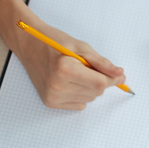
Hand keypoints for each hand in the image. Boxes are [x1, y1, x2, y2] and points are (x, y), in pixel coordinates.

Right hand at [0, 0, 125, 109]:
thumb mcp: (81, 47)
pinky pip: (79, 104)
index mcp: (65, 70)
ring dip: (89, 87)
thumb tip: (119, 74)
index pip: (100, 83)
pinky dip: (80, 94)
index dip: (113, 79)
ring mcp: (52, 96)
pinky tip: (70, 82)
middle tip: (88, 67)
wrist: (29, 45)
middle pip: (96, 92)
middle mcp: (57, 87)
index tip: (119, 75)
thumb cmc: (54, 43)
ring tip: (76, 72)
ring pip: (89, 99)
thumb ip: (102, 63)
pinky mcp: (50, 103)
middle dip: (99, 80)